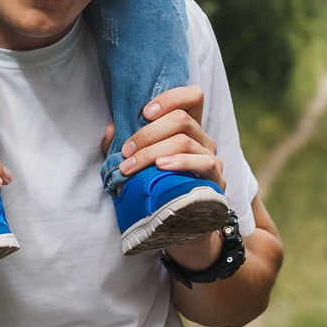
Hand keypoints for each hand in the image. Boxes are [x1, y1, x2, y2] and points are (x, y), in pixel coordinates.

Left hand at [103, 86, 225, 269]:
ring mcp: (212, 159)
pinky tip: (161, 168)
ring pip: (185, 140)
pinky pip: (203, 163)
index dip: (170, 97)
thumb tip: (110, 129)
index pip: (192, 96)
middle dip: (147, 133)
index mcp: (187, 130)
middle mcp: (203, 140)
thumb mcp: (136, 165)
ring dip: (153, 151)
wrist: (178, 229)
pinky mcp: (216, 181)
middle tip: (126, 151)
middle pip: (181, 118)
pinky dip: (179, 162)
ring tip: (132, 165)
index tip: (144, 112)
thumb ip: (122, 147)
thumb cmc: (155, 191)